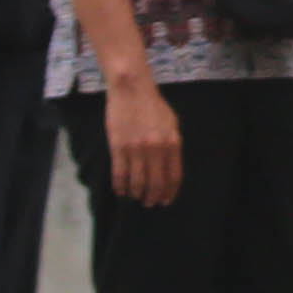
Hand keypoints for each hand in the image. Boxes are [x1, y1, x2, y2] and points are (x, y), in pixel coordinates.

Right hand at [101, 72, 181, 205]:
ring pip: (137, 183)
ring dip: (137, 195)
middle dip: (153, 197)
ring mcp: (136, 149)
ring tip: (136, 198)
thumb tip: (170, 168)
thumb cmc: (152, 105)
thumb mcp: (172, 124)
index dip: (170, 192)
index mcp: (172, 143)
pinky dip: (120, 187)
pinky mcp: (118, 147)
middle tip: (149, 203)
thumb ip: (173, 145)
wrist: (132, 89)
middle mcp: (156, 149)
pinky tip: (121, 191)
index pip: (174, 176)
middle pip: (156, 183)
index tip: (166, 200)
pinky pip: (119, 175)